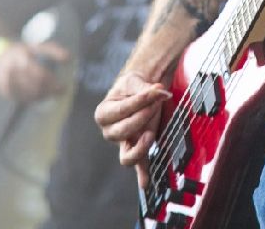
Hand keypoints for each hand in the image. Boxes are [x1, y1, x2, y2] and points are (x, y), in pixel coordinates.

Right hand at [0, 40, 69, 103]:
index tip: (64, 86)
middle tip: (61, 91)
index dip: (52, 81)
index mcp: (21, 56)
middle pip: (35, 86)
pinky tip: (43, 96)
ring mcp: (7, 83)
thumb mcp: (36, 46)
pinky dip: (35, 99)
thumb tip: (70, 58)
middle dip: (50, 90)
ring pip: (30, 95)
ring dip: (44, 96)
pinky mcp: (6, 92)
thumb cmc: (23, 51)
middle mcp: (12, 70)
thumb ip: (53, 50)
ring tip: (54, 93)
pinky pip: (23, 99)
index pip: (39, 73)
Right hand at [94, 71, 171, 188]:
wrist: (138, 89)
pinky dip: (142, 175)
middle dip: (142, 116)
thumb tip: (160, 91)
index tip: (157, 90)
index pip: (121, 111)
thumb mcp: (135, 81)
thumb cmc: (132, 85)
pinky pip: (138, 165)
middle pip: (123, 132)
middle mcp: (110, 131)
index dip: (140, 101)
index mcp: (103, 113)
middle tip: (156, 103)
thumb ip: (146, 88)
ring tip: (151, 133)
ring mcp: (123, 144)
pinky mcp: (136, 148)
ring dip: (141, 146)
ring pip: (127, 155)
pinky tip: (146, 183)